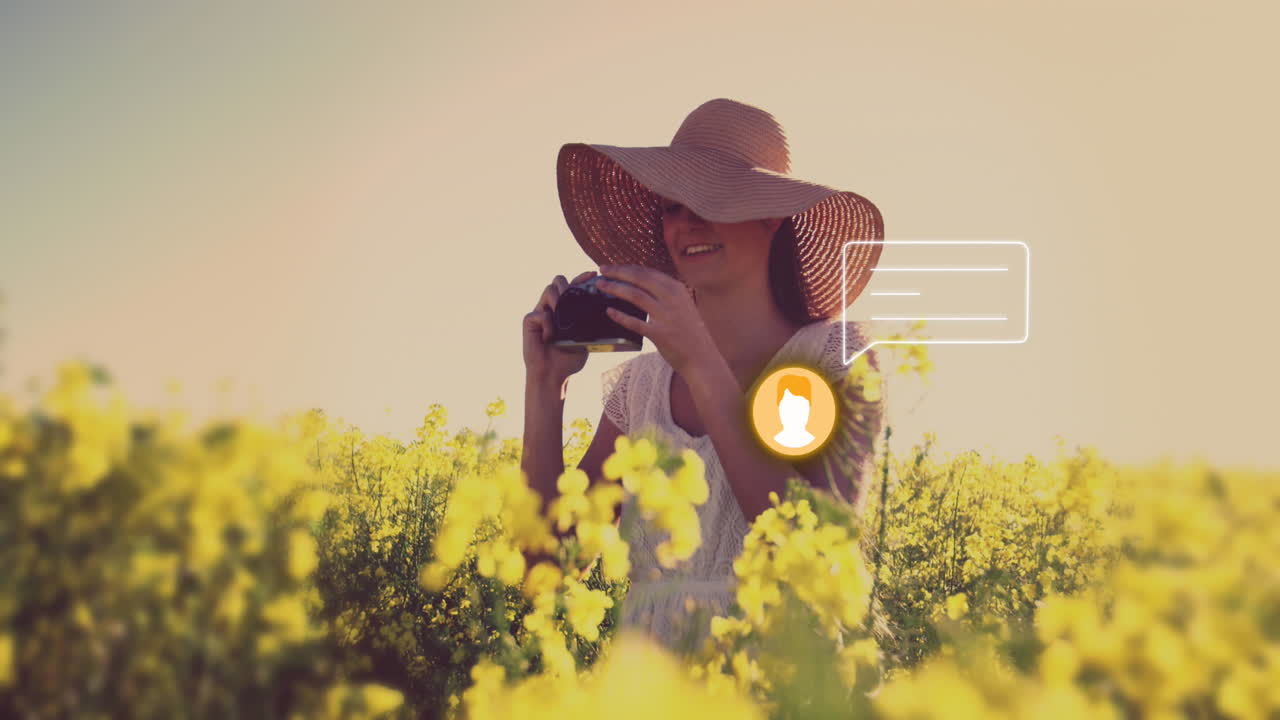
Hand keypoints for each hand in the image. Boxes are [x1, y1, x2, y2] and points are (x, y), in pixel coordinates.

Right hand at [523, 271, 598, 385]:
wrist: (553, 375)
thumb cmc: (569, 359)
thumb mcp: (585, 338)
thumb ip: (589, 322)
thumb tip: (601, 308)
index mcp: (566, 309)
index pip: (573, 286)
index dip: (582, 278)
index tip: (593, 274)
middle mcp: (552, 306)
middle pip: (558, 280)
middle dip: (567, 286)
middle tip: (574, 299)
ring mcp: (540, 311)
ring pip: (548, 290)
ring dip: (558, 302)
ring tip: (563, 319)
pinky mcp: (529, 320)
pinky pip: (541, 314)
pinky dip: (549, 325)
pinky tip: (551, 338)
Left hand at [595, 264, 719, 379]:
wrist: (702, 357)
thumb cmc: (689, 332)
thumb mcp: (682, 305)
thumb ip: (665, 293)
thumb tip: (641, 283)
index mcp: (676, 288)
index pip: (647, 272)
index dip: (627, 268)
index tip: (612, 266)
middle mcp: (672, 298)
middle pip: (639, 278)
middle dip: (618, 272)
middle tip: (601, 270)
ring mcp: (666, 316)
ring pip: (635, 295)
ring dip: (615, 288)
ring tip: (601, 286)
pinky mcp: (660, 334)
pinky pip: (635, 322)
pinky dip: (620, 316)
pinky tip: (609, 312)